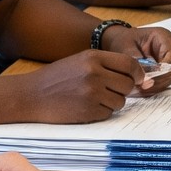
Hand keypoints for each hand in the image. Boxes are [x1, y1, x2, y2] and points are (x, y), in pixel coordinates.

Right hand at [17, 48, 141, 119]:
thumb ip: (105, 65)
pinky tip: (86, 107)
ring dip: (112, 102)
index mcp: (93, 57)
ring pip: (120, 101)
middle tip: (110, 91)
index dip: (138, 73)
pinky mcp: (88, 111)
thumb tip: (135, 74)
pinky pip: (108, 113)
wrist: (31, 95)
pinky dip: (101, 112)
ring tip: (94, 98)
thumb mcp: (80, 61)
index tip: (138, 79)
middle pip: (128, 84)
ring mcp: (91, 93)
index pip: (129, 63)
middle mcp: (94, 73)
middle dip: (123, 90)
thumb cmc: (56, 78)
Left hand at [109, 22, 170, 92]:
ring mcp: (169, 58)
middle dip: (161, 81)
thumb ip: (136, 60)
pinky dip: (154, 86)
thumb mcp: (126, 46)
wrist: (119, 40)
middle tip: (144, 88)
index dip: (163, 71)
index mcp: (164, 37)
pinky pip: (165, 80)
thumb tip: (145, 78)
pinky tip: (142, 89)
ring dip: (158, 85)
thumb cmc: (123, 39)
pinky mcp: (165, 68)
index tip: (148, 80)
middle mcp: (170, 47)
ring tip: (141, 89)